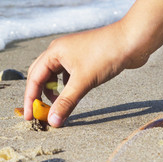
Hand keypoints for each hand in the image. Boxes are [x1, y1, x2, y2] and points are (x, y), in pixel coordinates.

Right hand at [24, 22, 146, 126]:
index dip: (30, 99)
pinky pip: (66, 74)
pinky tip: (71, 94)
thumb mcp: (83, 81)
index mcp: (54, 52)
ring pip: (54, 75)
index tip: (29, 117)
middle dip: (38, 95)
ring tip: (57, 105)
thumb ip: (66, 102)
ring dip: (53, 91)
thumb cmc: (105, 55)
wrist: (133, 40)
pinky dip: (65, 86)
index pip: (34, 78)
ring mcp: (71, 53)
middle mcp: (59, 51)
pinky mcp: (83, 58)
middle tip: (39, 112)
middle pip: (40, 75)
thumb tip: (53, 121)